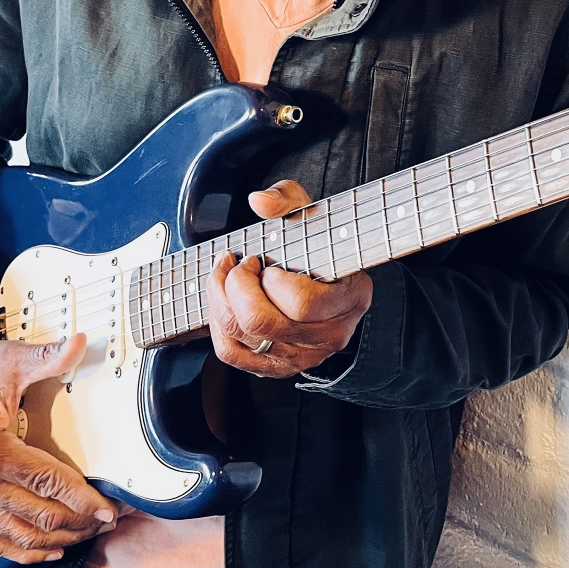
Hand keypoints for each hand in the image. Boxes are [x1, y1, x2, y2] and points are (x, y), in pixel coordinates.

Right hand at [0, 338, 115, 562]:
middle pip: (39, 516)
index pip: (47, 482)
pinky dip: (22, 552)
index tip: (109, 508)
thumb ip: (45, 356)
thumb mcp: (5, 359)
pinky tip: (48, 551)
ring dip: (58, 539)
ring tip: (90, 534)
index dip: (82, 498)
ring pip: (20, 534)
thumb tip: (78, 343)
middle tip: (111, 520)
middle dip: (80, 521)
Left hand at [207, 179, 372, 378]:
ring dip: (222, 300)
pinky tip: (224, 301)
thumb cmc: (319, 246)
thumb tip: (259, 201)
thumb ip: (287, 199)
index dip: (271, 280)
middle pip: (264, 324)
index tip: (263, 259)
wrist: (328, 277)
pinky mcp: (277, 367)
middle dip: (237, 287)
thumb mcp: (310, 214)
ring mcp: (303, 357)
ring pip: (243, 338)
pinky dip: (218, 325)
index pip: (302, 304)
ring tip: (227, 277)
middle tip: (240, 265)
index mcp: (350, 299)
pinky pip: (232, 354)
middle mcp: (329, 335)